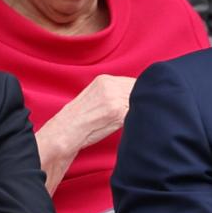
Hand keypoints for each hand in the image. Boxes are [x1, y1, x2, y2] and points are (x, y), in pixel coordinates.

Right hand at [35, 75, 135, 192]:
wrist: (65, 132)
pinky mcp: (118, 113)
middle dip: (144, 100)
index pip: (134, 81)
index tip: (146, 99)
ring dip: (143, 109)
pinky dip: (138, 118)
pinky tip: (134, 124)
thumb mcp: (95, 95)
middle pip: (140, 89)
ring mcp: (114, 99)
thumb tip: (138, 94)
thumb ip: (115, 91)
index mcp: (104, 80)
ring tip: (138, 117)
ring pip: (140, 101)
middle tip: (146, 109)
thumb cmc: (80, 118)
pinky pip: (137, 113)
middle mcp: (110, 86)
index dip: (142, 92)